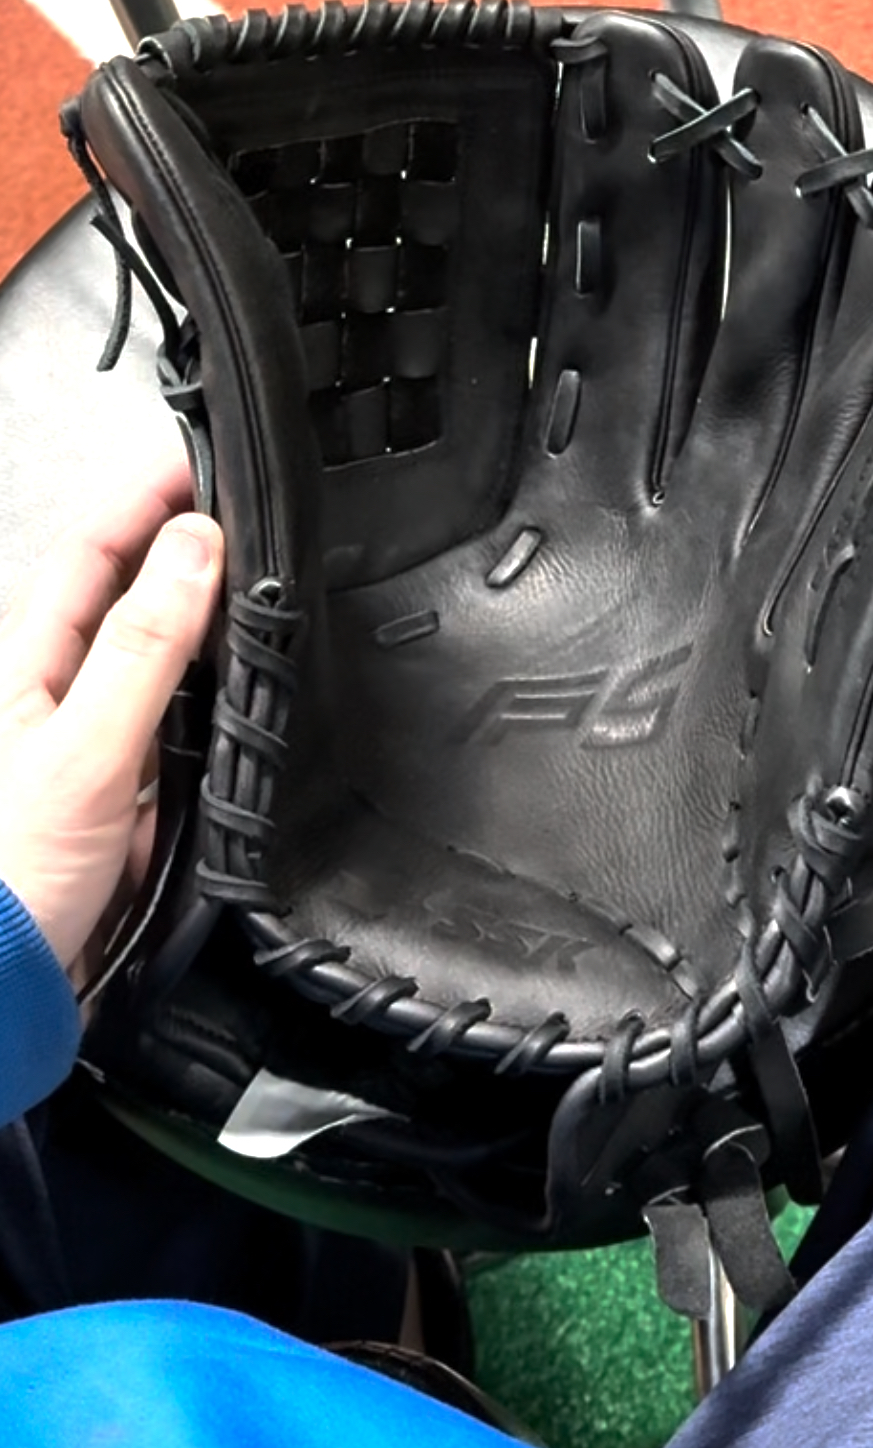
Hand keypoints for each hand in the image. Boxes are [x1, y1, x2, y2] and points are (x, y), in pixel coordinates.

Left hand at [0, 457, 222, 974]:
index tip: (205, 460)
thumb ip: (143, 649)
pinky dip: (226, 699)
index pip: (95, 551)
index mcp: (34, 664)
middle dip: (189, 544)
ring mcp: (105, 743)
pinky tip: (259, 692)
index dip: (144, 498)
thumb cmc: (11, 875)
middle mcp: (69, 694)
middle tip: (256, 508)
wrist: (7, 988)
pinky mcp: (137, 795)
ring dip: (214, 618)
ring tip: (270, 579)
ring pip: (170, 657)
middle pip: (136, 594)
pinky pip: (191, 725)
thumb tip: (195, 547)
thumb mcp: (84, 750)